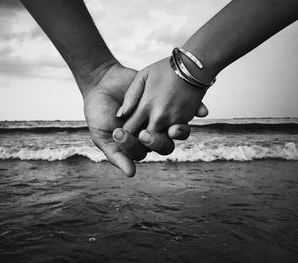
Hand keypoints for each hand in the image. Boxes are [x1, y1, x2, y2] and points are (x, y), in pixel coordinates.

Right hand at [83, 62, 206, 176]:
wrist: (102, 81)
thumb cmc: (98, 111)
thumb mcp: (101, 134)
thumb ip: (115, 154)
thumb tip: (132, 174)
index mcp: (136, 144)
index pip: (141, 152)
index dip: (132, 146)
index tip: (119, 133)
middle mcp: (151, 134)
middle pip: (164, 145)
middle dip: (156, 142)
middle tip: (144, 133)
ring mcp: (161, 118)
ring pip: (178, 131)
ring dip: (179, 132)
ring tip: (173, 128)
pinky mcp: (169, 102)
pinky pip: (186, 109)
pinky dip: (196, 111)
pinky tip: (200, 111)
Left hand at [118, 58, 206, 133]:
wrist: (193, 64)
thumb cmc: (165, 69)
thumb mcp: (141, 77)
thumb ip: (130, 97)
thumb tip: (120, 116)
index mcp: (146, 106)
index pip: (130, 129)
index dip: (126, 133)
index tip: (125, 130)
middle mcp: (160, 117)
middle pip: (145, 139)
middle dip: (140, 139)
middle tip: (138, 134)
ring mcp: (174, 120)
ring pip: (161, 140)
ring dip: (156, 138)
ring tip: (153, 130)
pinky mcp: (186, 120)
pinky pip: (175, 133)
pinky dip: (170, 131)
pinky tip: (167, 124)